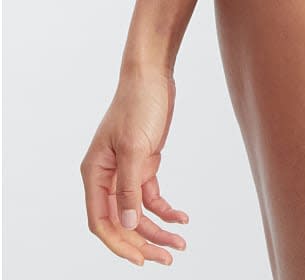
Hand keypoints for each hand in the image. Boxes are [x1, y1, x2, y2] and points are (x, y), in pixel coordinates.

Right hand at [80, 64, 189, 266]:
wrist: (153, 75)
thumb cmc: (138, 104)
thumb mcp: (134, 146)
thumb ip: (129, 187)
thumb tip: (129, 224)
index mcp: (94, 174)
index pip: (101, 221)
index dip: (119, 244)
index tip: (141, 259)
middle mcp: (106, 177)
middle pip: (122, 221)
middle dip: (143, 242)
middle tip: (167, 258)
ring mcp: (125, 172)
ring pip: (138, 213)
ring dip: (158, 230)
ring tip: (180, 244)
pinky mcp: (143, 164)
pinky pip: (151, 197)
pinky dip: (166, 209)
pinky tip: (182, 217)